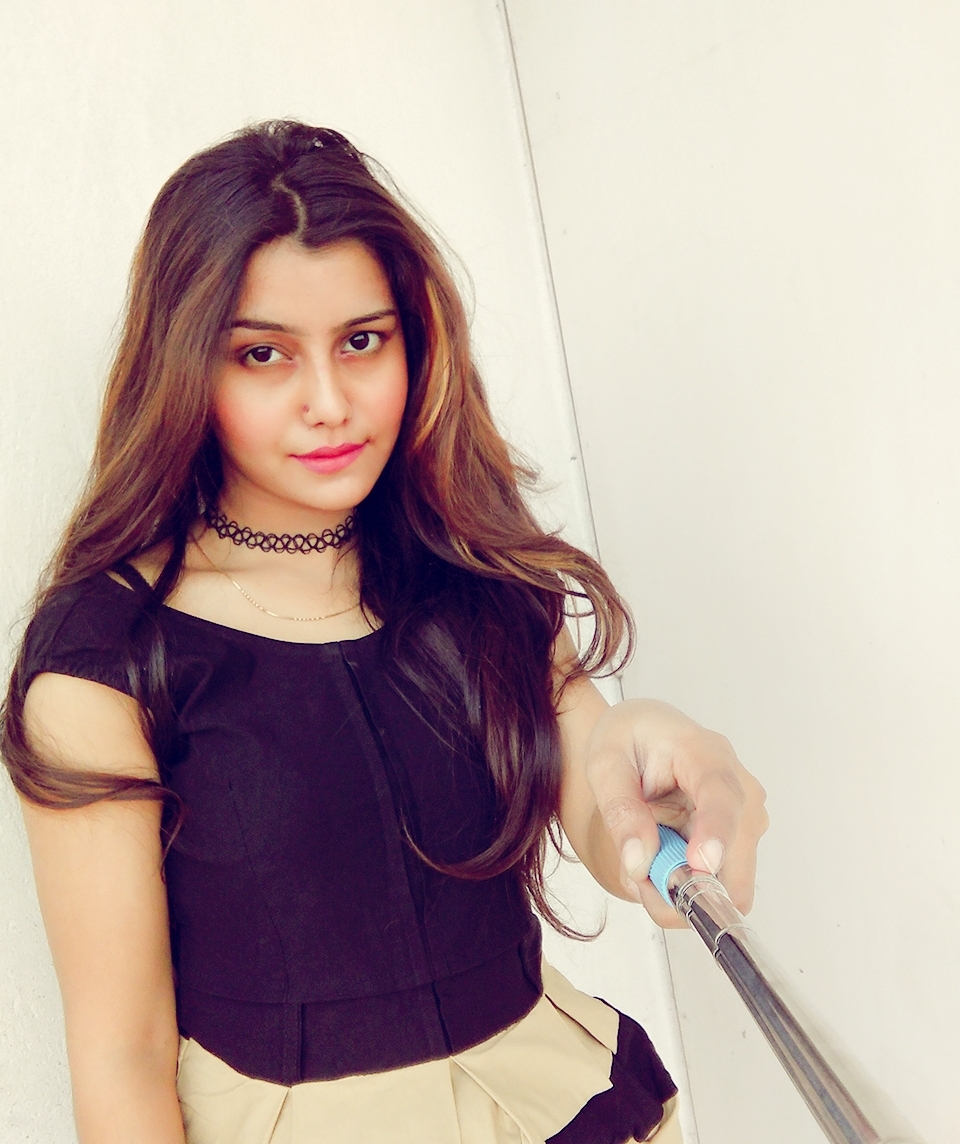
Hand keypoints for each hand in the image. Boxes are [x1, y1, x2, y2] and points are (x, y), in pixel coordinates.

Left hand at [583, 699, 767, 927]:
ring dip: (680, 889)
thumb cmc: (629, 740)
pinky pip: (717, 886)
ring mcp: (744, 819)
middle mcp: (740, 788)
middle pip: (736, 853)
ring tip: (641, 860)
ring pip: (727, 882)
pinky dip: (683, 888)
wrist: (644, 735)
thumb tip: (640, 862)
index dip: (717, 832)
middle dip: (688, 884)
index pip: (722, 794)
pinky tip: (658, 862)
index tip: (701, 865)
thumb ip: (620, 810)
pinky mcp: (738, 843)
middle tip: (638, 879)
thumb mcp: (605, 764)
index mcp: (707, 753)